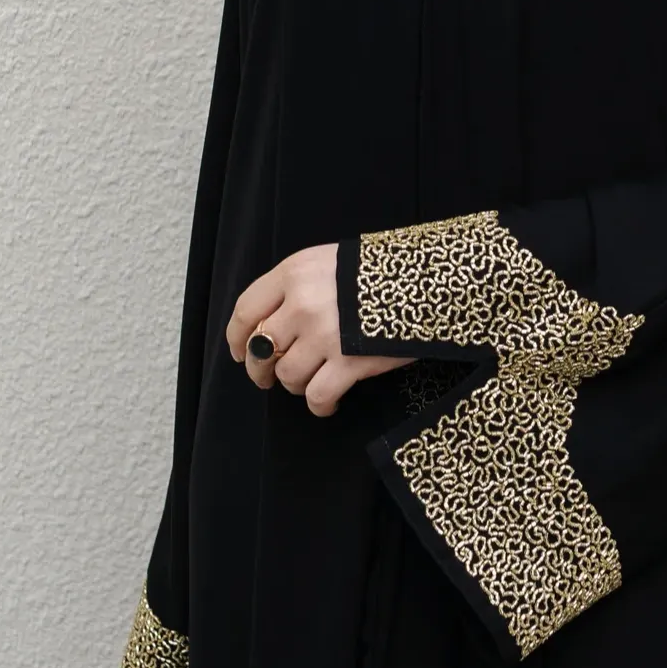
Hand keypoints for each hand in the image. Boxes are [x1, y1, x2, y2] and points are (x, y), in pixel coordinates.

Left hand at [226, 242, 415, 415]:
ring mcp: (324, 336)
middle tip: (269, 378)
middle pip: (260, 348)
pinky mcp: (349, 363)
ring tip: (313, 382)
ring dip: (296, 385)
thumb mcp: (330, 262)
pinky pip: (318, 396)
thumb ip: (298, 287)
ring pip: (288, 376)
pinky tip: (331, 401)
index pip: (246, 309)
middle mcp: (302, 304)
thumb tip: (272, 324)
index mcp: (294, 273)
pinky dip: (321, 405)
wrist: (429, 279)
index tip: (240, 352)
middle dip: (261, 369)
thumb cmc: (379, 269)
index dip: (237, 337)